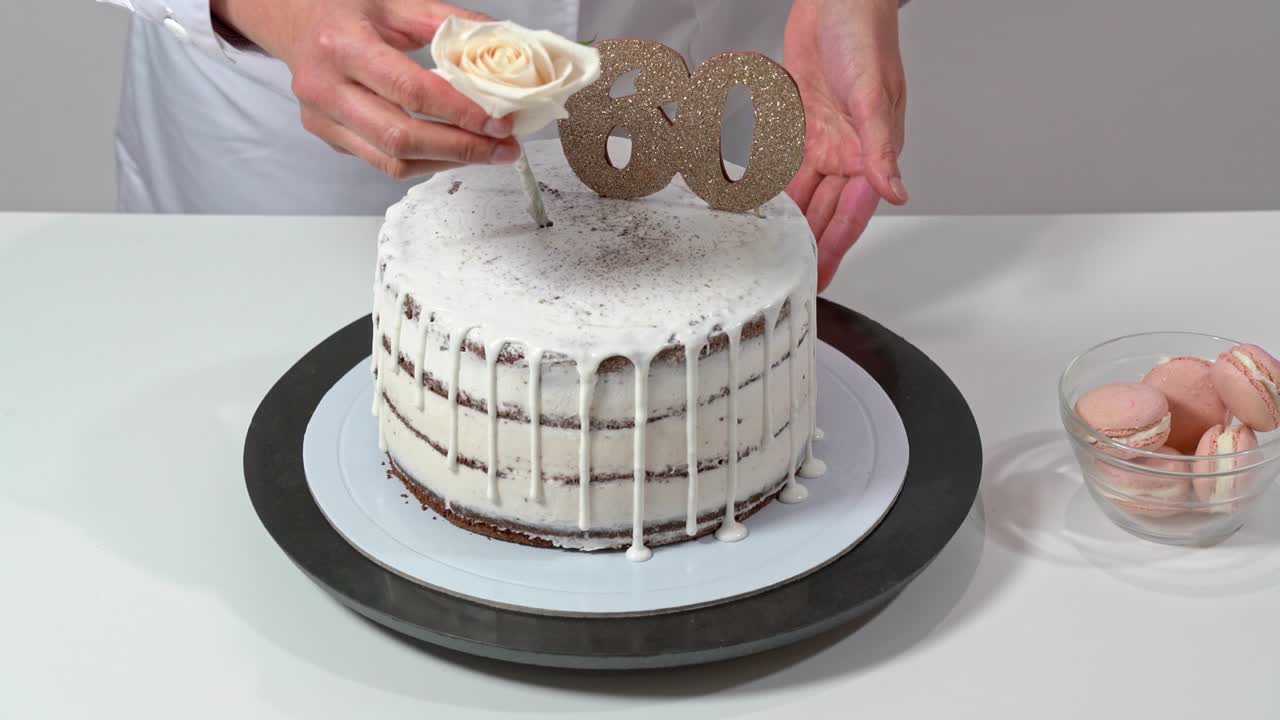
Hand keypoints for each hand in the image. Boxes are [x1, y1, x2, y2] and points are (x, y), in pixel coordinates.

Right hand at [211, 0, 521, 178]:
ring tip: (487, 153)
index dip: (458, 112)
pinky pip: (383, 162)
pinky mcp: (329, 138)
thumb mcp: (396, 4)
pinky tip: (454, 151)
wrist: (295, 24)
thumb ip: (447, 23)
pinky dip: (425, 161)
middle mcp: (326, 88)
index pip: (409, 91)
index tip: (499, 121)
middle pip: (401, 137)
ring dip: (448, 161)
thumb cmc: (346, 12)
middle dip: (461, 148)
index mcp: (343, 47)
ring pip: (392, 161)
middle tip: (503, 147)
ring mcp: (323, 120)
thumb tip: (502, 41)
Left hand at [783, 0, 906, 289]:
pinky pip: (783, 165)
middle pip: (824, 211)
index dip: (837, 248)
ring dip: (790, 223)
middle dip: (810, 246)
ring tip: (773, 253)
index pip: (852, 213)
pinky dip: (772, 186)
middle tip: (792, 278)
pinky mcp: (799, 124)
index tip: (823, 278)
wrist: (836, 1)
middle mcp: (848, 151)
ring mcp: (822, 139)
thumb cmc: (866, 36)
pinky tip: (759, 207)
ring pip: (802, 194)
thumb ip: (880, 150)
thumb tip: (895, 192)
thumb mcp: (874, 96)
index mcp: (872, 151)